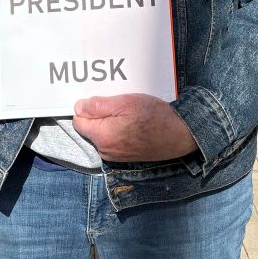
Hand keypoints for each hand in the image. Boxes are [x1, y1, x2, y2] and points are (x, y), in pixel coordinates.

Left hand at [73, 93, 197, 161]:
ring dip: (109, 123)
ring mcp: (115, 156)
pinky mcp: (124, 157)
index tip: (102, 101)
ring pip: (101, 134)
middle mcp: (105, 151)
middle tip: (118, 105)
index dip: (87, 108)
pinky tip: (132, 124)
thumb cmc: (155, 116)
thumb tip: (78, 107)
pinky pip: (112, 141)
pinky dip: (118, 131)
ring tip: (128, 114)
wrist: (179, 135)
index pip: (79, 121)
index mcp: (102, 137)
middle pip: (90, 128)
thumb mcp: (125, 103)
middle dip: (99, 115)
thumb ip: (98, 106)